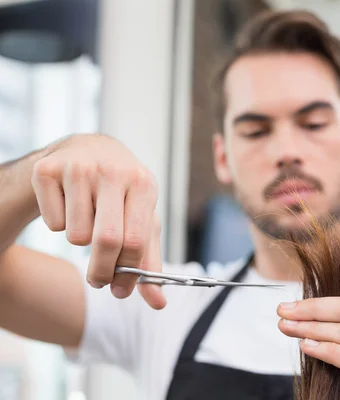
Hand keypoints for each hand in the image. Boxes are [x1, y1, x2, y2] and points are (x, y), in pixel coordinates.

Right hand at [31, 134, 164, 308]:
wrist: (83, 151)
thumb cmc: (119, 194)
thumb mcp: (141, 219)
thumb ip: (149, 261)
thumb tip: (159, 303)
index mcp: (144, 184)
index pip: (137, 240)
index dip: (129, 274)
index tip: (120, 291)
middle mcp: (114, 171)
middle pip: (107, 240)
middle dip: (101, 272)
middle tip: (97, 281)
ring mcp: (79, 167)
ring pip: (76, 235)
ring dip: (79, 241)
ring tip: (87, 223)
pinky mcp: (47, 169)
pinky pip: (52, 222)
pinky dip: (58, 224)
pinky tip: (67, 204)